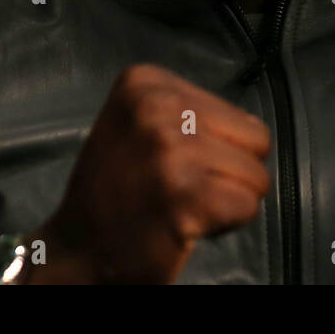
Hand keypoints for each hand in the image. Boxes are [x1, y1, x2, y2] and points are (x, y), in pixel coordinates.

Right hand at [23, 63, 270, 283]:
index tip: (171, 165)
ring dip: (226, 200)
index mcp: (145, 82)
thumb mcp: (141, 124)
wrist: (78, 250)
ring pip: (256, 177)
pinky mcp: (184, 195)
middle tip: (181, 189)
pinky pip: (247, 207)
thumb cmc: (118, 190)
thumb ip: (191, 113)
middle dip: (229, 172)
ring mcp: (169, 150)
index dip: (218, 149)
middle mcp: (156, 107)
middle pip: (256, 142)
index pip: (240, 116)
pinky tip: (186, 223)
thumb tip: (254, 129)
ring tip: (182, 205)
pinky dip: (226, 224)